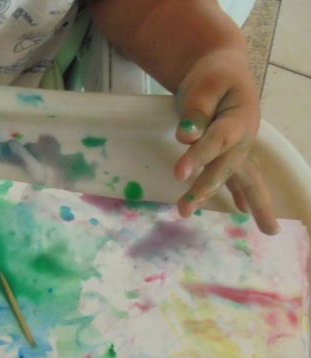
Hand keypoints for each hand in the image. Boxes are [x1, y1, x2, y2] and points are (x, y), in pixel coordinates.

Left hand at [173, 49, 279, 234]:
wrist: (223, 70)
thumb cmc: (213, 77)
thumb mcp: (204, 84)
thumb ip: (197, 109)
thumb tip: (187, 134)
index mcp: (239, 116)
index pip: (218, 139)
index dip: (200, 156)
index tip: (180, 173)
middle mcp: (244, 137)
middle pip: (227, 166)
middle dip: (207, 188)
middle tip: (184, 208)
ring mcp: (241, 148)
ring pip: (241, 177)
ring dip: (236, 200)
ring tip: (212, 218)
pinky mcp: (233, 153)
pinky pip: (241, 179)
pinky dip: (245, 196)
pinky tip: (247, 213)